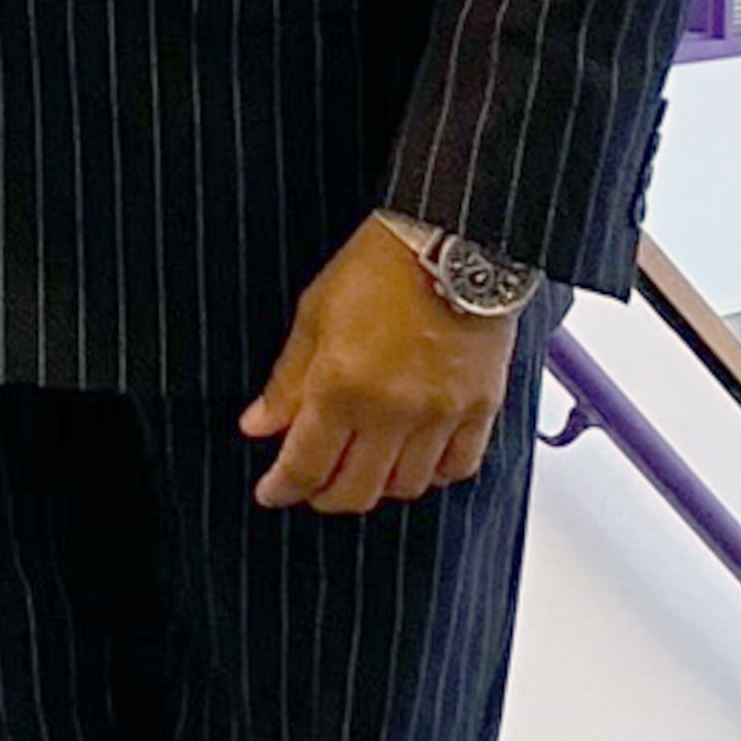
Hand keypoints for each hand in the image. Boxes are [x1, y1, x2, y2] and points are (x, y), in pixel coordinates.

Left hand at [237, 217, 518, 514]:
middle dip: (324, 496)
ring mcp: (441, 416)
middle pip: (355, 491)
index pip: (306, 465)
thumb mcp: (313, 315)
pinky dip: (432, 475)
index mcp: (342, 388)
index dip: (283, 488)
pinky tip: (414, 461)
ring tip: (360, 469)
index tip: (271, 492)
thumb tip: (259, 425)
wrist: (452, 243)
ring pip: (406, 488)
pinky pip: (457, 468)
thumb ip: (287, 381)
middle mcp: (393, 413)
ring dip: (377, 488)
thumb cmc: (381, 266)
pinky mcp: (480, 410)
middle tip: (311, 486)